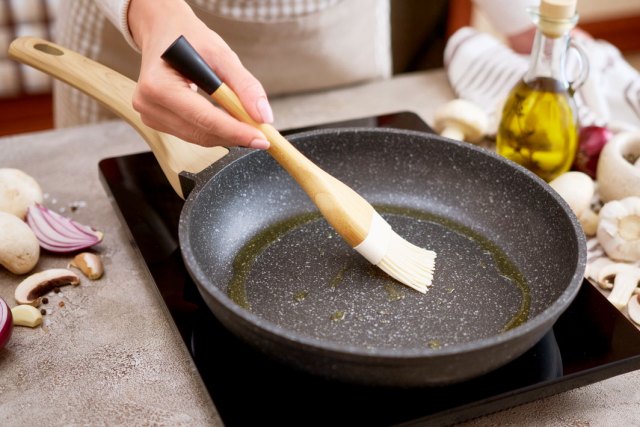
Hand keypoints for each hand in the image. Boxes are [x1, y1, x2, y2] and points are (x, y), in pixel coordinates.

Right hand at [127, 0, 271, 148]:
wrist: (164, 31)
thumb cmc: (190, 38)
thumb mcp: (221, 54)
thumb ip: (245, 85)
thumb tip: (263, 116)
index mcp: (159, 85)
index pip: (204, 118)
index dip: (236, 132)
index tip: (262, 139)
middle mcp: (148, 104)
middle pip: (202, 132)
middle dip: (235, 135)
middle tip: (262, 134)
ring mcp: (149, 115)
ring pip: (198, 137)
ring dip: (226, 134)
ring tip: (247, 124)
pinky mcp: (156, 121)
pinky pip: (192, 133)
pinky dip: (213, 130)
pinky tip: (226, 119)